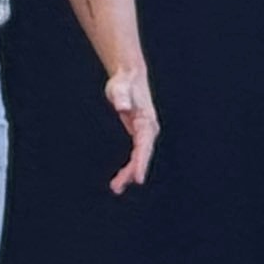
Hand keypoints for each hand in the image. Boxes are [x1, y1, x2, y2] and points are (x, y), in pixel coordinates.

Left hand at [105, 69, 158, 194]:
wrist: (129, 76)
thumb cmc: (124, 82)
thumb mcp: (120, 88)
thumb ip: (121, 97)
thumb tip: (122, 107)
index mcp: (146, 122)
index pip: (144, 146)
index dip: (141, 163)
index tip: (138, 178)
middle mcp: (148, 130)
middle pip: (141, 155)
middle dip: (132, 172)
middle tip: (117, 186)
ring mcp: (144, 133)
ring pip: (139, 157)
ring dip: (129, 173)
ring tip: (116, 187)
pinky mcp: (138, 134)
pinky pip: (135, 154)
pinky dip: (129, 166)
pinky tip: (121, 177)